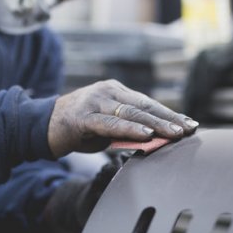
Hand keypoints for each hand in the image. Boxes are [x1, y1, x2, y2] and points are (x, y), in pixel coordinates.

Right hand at [48, 80, 198, 157]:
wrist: (42, 126)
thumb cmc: (79, 129)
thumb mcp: (106, 127)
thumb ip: (126, 129)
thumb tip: (153, 140)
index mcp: (115, 91)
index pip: (147, 103)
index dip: (169, 114)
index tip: (189, 124)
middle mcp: (108, 91)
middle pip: (144, 105)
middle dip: (169, 118)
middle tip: (189, 129)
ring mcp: (95, 101)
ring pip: (131, 112)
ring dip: (156, 124)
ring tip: (175, 133)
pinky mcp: (83, 116)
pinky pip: (110, 123)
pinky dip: (129, 129)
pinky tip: (146, 134)